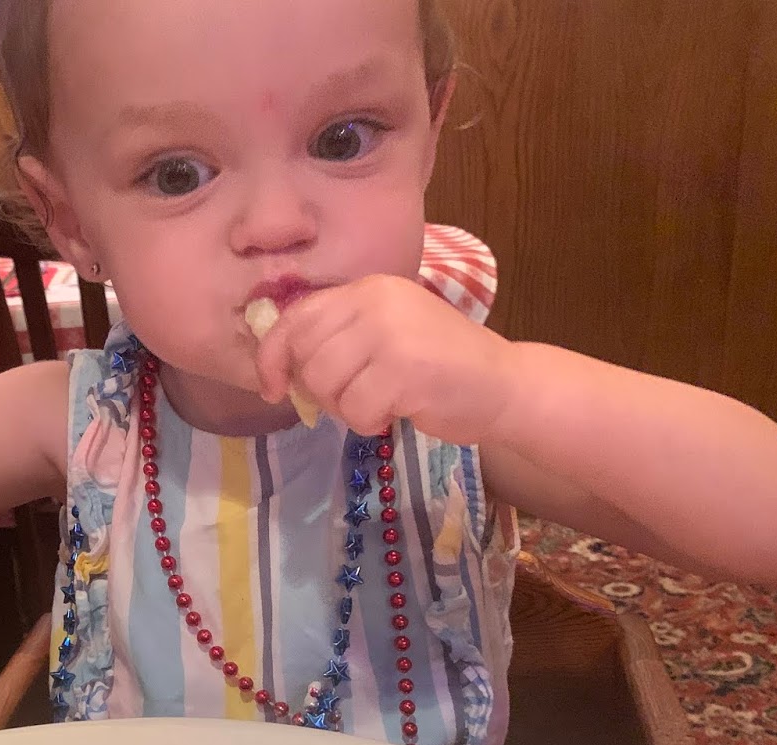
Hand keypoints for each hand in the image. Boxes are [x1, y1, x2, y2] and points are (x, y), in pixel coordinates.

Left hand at [253, 274, 517, 443]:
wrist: (504, 385)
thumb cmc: (440, 367)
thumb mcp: (386, 334)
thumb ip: (340, 338)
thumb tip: (280, 369)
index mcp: (368, 288)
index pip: (296, 318)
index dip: (272, 356)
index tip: (273, 388)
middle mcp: (376, 302)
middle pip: (306, 356)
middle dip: (319, 390)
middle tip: (354, 398)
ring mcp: (390, 334)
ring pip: (325, 384)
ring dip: (344, 409)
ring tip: (378, 403)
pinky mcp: (404, 371)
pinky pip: (354, 410)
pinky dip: (368, 422)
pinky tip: (395, 413)